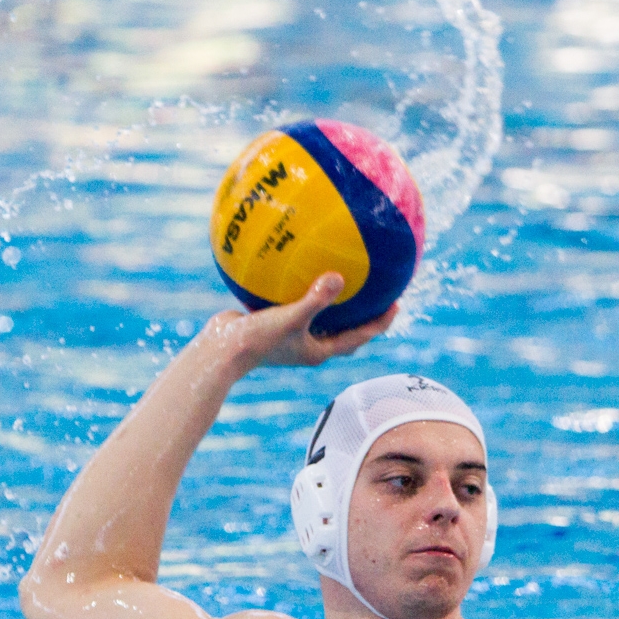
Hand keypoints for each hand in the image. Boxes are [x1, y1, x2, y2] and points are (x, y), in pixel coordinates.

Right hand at [210, 272, 398, 368]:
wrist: (221, 350)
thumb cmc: (258, 339)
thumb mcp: (291, 318)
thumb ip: (316, 299)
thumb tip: (340, 277)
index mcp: (320, 350)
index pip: (360, 337)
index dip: (380, 322)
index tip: (397, 304)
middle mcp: (310, 345)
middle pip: (347, 331)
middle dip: (365, 315)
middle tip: (381, 294)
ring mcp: (293, 336)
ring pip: (323, 319)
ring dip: (336, 304)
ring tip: (347, 280)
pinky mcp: (277, 325)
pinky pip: (298, 305)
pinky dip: (306, 291)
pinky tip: (303, 268)